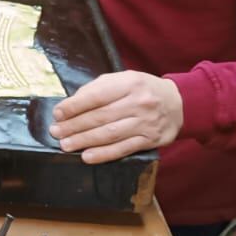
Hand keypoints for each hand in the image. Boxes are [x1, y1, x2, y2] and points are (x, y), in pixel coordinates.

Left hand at [49, 71, 182, 162]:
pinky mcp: (150, 140)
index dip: (75, 105)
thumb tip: (73, 103)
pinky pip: (123, 149)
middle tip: (56, 132)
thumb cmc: (144, 90)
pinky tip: (87, 156)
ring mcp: (146, 123)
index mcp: (130, 83)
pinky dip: (104, 154)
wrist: (179, 103)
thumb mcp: (124, 79)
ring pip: (110, 134)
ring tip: (66, 145)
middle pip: (101, 116)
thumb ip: (100, 88)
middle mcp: (139, 102)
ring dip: (85, 141)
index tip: (58, 113)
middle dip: (75, 125)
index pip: (97, 95)